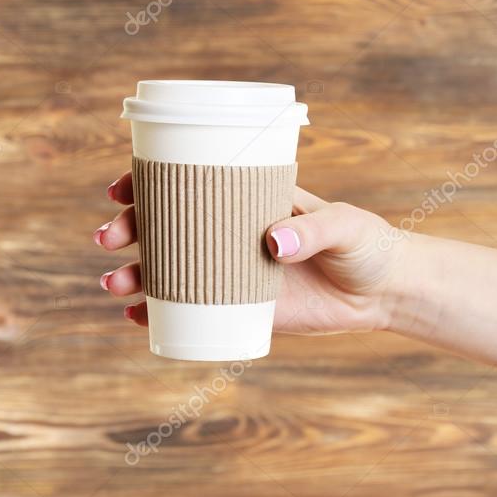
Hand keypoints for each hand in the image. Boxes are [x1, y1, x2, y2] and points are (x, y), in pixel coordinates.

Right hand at [95, 172, 408, 333]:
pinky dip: (159, 312)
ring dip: (134, 272)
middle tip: (110, 238)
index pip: (190, 182)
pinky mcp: (244, 309)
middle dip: (129, 228)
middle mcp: (233, 233)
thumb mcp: (345, 226)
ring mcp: (234, 271)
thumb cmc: (368, 244)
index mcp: (249, 198)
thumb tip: (272, 243)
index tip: (122, 187)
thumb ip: (313, 231)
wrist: (387, 292)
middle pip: (166, 225)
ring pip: (171, 267)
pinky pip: (192, 310)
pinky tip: (136, 315)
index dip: (148, 181)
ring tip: (114, 283)